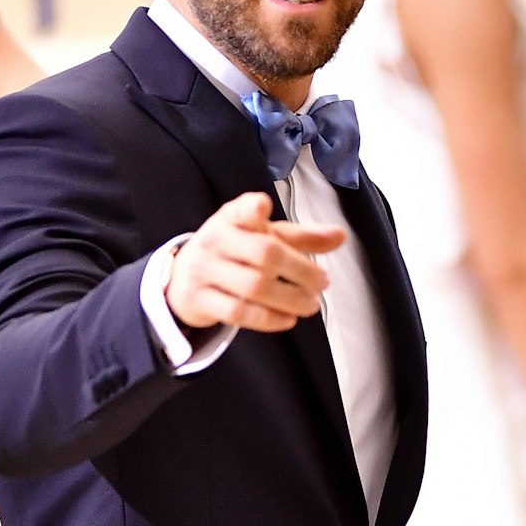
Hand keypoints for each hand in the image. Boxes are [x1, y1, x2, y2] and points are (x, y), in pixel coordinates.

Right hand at [165, 191, 344, 330]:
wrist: (184, 278)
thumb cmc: (236, 251)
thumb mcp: (265, 237)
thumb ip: (303, 237)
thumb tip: (341, 235)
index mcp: (232, 218)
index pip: (241, 209)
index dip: (252, 208)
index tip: (263, 206)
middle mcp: (215, 239)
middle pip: (264, 253)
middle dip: (301, 270)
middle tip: (323, 282)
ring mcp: (203, 270)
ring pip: (253, 286)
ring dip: (290, 298)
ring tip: (312, 305)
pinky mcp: (198, 299)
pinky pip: (238, 312)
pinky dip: (269, 318)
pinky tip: (289, 319)